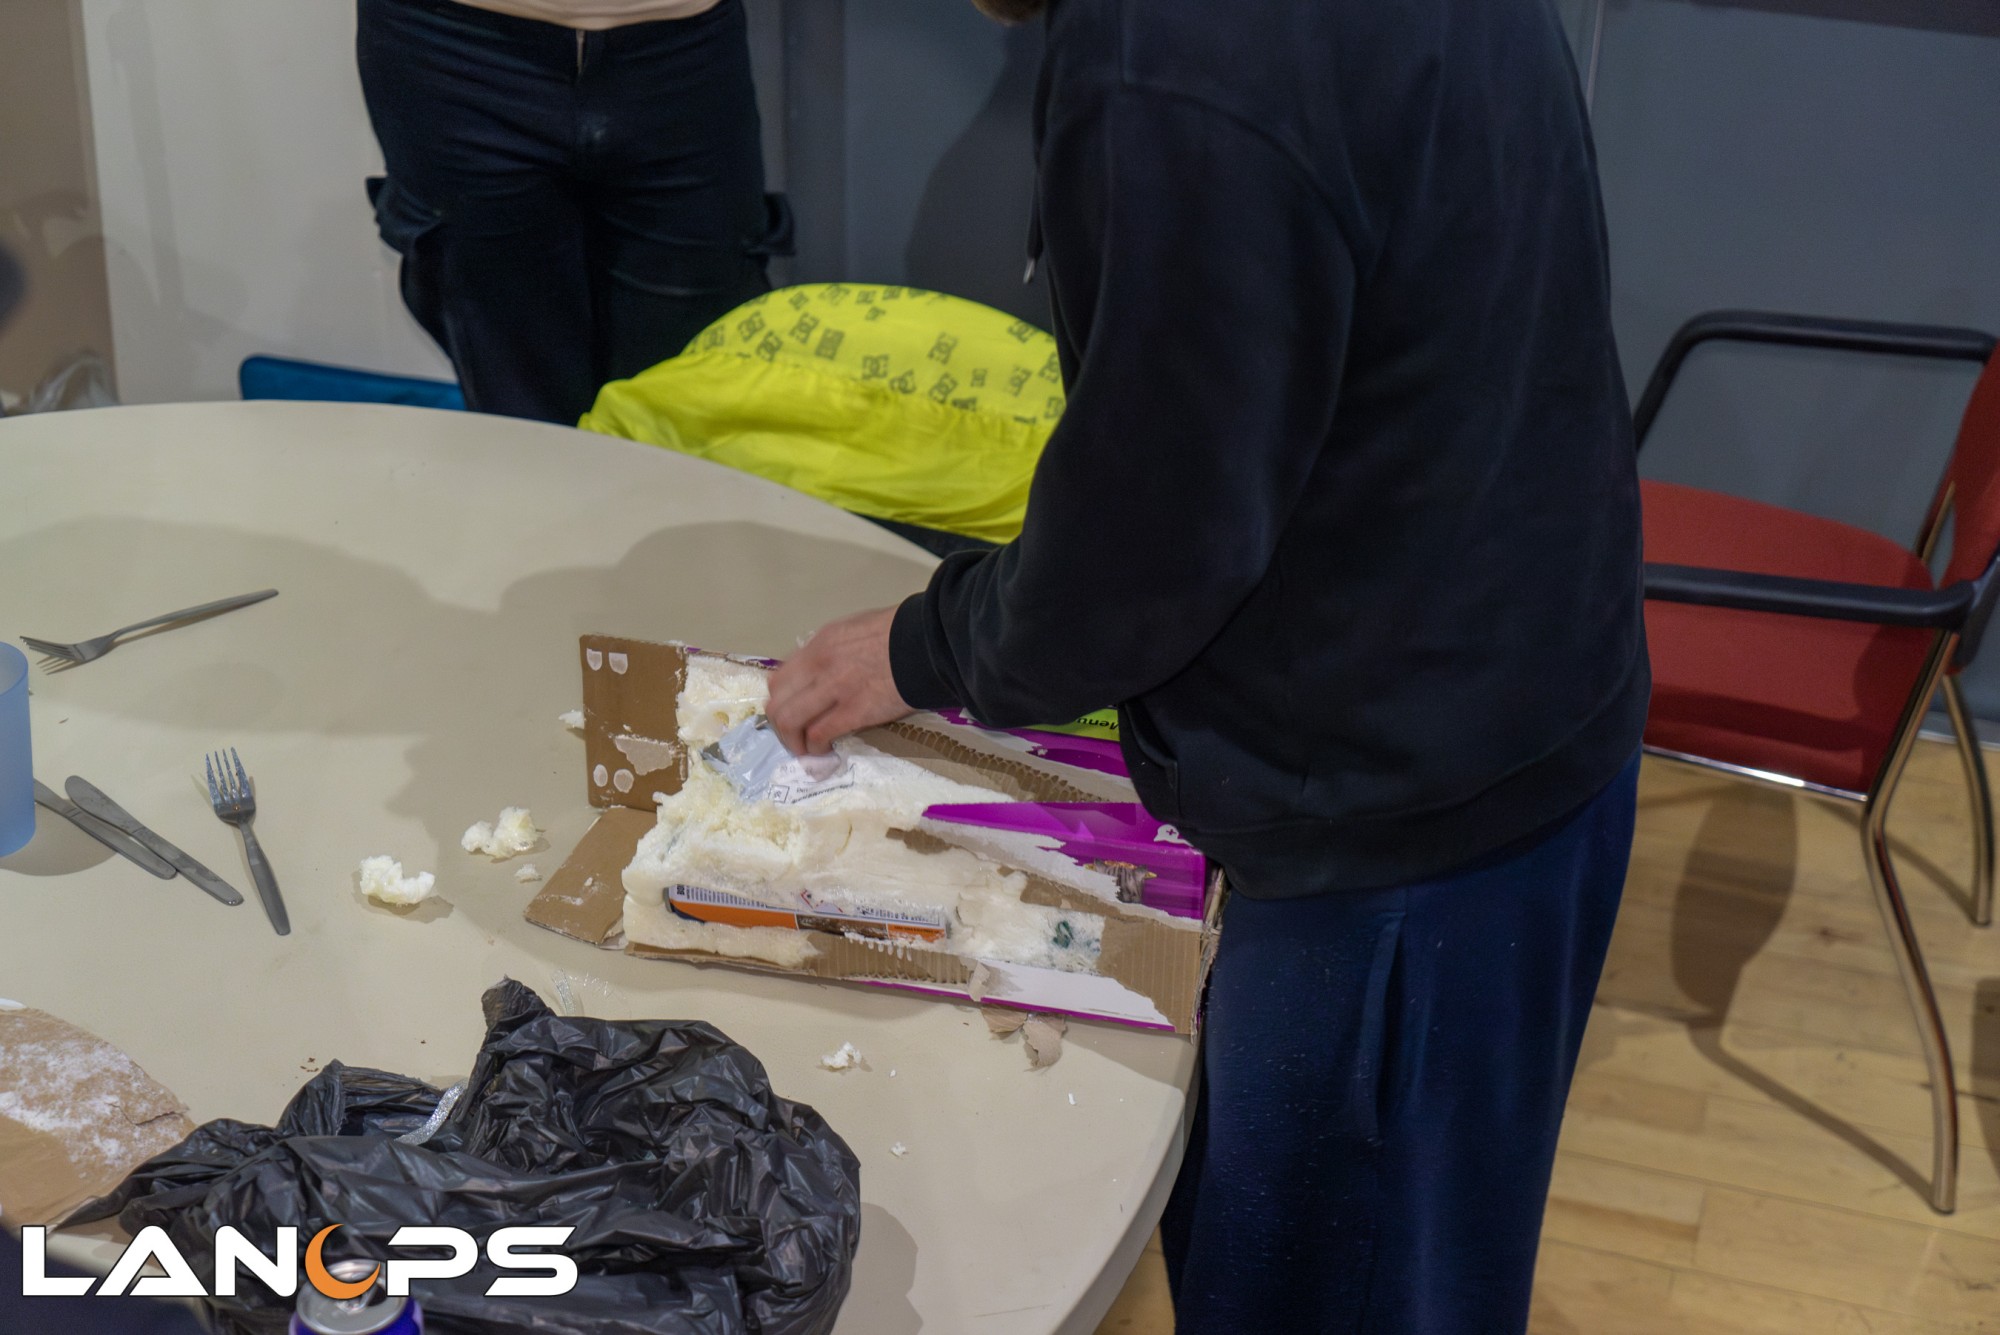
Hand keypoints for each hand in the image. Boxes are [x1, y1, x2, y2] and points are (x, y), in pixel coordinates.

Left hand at [767, 608, 911, 755]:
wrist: (926, 641)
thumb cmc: (897, 633)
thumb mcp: (852, 631)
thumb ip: (831, 652)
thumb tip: (822, 674)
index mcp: (817, 646)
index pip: (778, 680)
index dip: (781, 703)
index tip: (794, 714)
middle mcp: (817, 666)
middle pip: (777, 704)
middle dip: (782, 728)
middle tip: (796, 739)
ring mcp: (833, 689)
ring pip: (789, 722)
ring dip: (795, 743)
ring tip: (808, 750)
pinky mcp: (854, 711)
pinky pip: (819, 734)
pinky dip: (816, 748)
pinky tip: (825, 752)